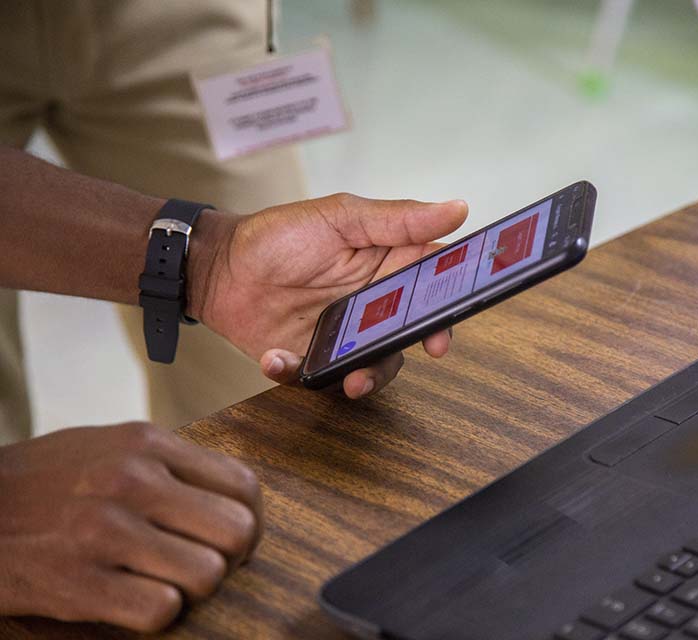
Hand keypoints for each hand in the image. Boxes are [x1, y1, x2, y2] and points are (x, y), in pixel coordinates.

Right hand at [0, 422, 261, 631]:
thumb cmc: (45, 481)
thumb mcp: (108, 446)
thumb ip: (170, 463)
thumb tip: (234, 495)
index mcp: (146, 444)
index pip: (243, 486)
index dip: (250, 522)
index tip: (234, 540)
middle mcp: (132, 481)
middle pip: (237, 532)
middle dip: (230, 558)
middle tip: (204, 565)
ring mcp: (105, 531)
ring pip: (208, 574)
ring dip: (193, 589)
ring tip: (164, 580)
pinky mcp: (79, 583)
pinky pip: (162, 610)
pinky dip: (156, 613)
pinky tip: (131, 599)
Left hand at [188, 194, 467, 397]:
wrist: (218, 268)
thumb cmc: (279, 235)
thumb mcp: (341, 217)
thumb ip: (398, 220)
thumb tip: (457, 208)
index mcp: (389, 264)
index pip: (436, 281)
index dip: (453, 298)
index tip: (453, 314)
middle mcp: (375, 304)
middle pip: (413, 331)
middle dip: (418, 346)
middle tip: (421, 351)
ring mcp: (346, 335)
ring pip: (376, 365)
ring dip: (366, 376)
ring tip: (348, 380)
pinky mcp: (313, 359)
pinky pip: (320, 377)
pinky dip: (296, 373)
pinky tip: (275, 357)